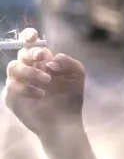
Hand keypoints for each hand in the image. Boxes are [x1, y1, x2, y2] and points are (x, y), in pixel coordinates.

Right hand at [2, 27, 85, 142]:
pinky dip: (26, 89)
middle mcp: (27, 69)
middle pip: (21, 54)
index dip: (28, 36)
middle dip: (32, 54)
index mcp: (41, 61)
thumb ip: (67, 61)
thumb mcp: (76, 75)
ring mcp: (18, 83)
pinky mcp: (11, 97)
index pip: (29, 43)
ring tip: (47, 82)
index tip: (33, 36)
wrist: (65, 123)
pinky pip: (11, 86)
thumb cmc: (70, 97)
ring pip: (13, 67)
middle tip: (45, 61)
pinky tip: (41, 95)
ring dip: (30, 72)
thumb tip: (50, 61)